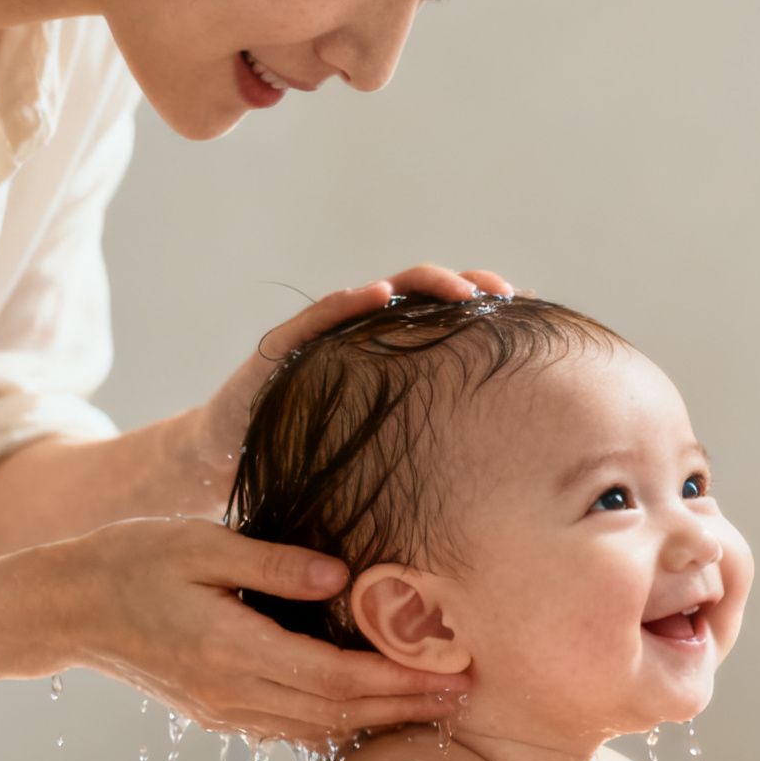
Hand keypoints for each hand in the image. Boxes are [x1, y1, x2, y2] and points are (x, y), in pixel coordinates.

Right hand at [44, 516, 467, 743]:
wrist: (68, 608)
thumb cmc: (133, 560)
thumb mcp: (202, 544)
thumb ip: (274, 563)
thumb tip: (341, 577)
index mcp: (232, 650)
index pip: (334, 677)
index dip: (398, 682)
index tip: (450, 673)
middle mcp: (232, 693)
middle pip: (337, 712)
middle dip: (406, 706)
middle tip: (466, 696)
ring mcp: (223, 710)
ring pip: (317, 728)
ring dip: (378, 720)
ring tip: (433, 707)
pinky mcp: (217, 713)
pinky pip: (290, 729)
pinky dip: (337, 725)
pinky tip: (370, 713)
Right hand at [188, 265, 514, 482]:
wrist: (229, 454)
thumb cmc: (310, 453)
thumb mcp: (379, 449)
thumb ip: (422, 440)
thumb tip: (499, 476)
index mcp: (391, 355)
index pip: (446, 319)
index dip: (486, 310)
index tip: (530, 312)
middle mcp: (362, 334)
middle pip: (424, 295)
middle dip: (468, 287)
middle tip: (506, 296)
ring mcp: (325, 333)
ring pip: (381, 293)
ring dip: (424, 284)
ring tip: (461, 290)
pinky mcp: (285, 344)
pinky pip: (320, 316)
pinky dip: (349, 302)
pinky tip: (376, 294)